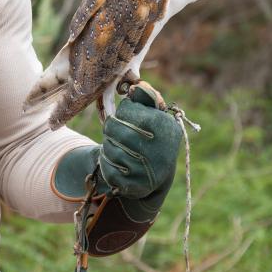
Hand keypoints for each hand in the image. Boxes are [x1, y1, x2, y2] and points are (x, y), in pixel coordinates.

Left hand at [53, 84, 182, 251]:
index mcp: (165, 127)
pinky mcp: (133, 185)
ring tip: (121, 148)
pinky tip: (118, 163)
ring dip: (109, 146)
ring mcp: (146, 170)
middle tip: (119, 134)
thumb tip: (135, 87)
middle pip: (113, 128)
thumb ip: (145, 98)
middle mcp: (159, 149)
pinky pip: (106, 167)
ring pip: (108, 147)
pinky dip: (107, 163)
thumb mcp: (154, 115)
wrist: (154, 175)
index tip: (130, 118)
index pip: (126, 109)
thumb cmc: (151, 136)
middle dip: (112, 129)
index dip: (123, 113)